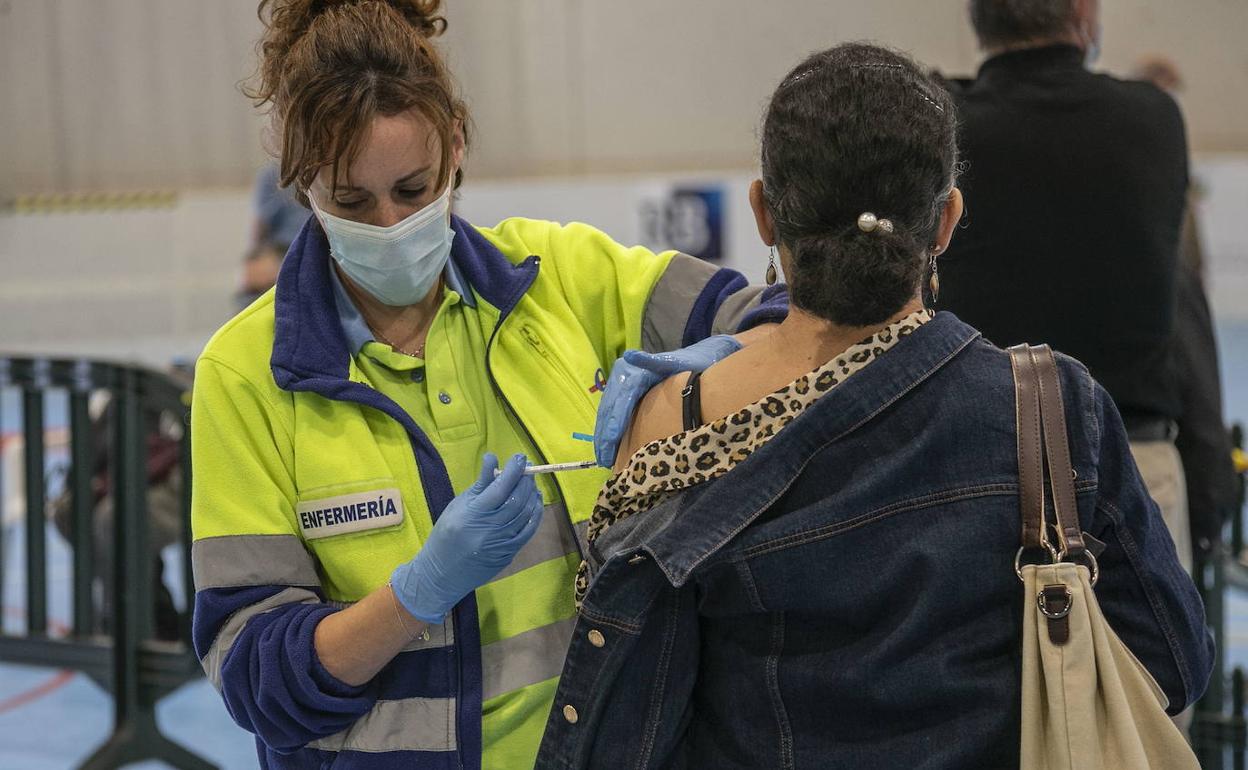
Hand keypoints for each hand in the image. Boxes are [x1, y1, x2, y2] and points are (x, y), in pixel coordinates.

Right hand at [390, 453, 543, 622]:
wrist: (442, 574)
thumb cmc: (446, 535)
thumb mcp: (458, 506)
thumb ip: (479, 485)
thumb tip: (493, 459)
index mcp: (473, 514)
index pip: (500, 488)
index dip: (513, 470)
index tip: (519, 457)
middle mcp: (490, 529)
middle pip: (517, 499)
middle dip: (525, 481)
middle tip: (525, 469)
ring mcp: (502, 543)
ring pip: (526, 514)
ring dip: (532, 495)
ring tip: (530, 483)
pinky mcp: (510, 553)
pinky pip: (528, 530)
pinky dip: (534, 514)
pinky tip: (534, 502)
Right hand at [593, 334, 742, 466]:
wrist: (695, 359)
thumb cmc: (690, 366)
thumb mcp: (675, 364)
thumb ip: (654, 362)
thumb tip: (630, 355)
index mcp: (634, 370)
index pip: (621, 398)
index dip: (615, 420)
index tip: (612, 439)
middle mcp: (623, 374)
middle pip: (610, 407)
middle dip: (605, 434)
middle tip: (603, 458)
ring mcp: (622, 382)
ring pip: (607, 411)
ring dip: (603, 435)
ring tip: (603, 458)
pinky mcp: (624, 391)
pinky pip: (611, 411)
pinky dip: (607, 429)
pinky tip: (607, 445)